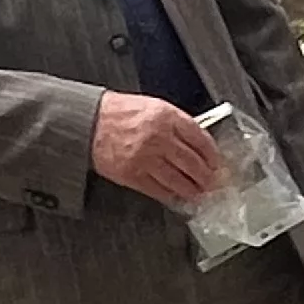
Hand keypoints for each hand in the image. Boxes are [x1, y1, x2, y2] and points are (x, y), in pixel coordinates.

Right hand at [90, 93, 225, 207]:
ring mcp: (146, 158)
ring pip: (180, 181)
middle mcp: (159, 138)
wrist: (87, 122)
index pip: (201, 139)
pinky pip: (159, 191)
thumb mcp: (152, 106)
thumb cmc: (116, 112)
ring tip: (198, 192)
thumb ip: (175, 123)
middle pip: (194, 163)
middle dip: (207, 176)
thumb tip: (196, 142)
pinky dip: (171, 196)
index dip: (212, 155)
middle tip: (212, 182)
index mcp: (166, 117)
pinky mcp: (133, 175)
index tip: (216, 162)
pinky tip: (177, 196)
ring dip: (193, 190)